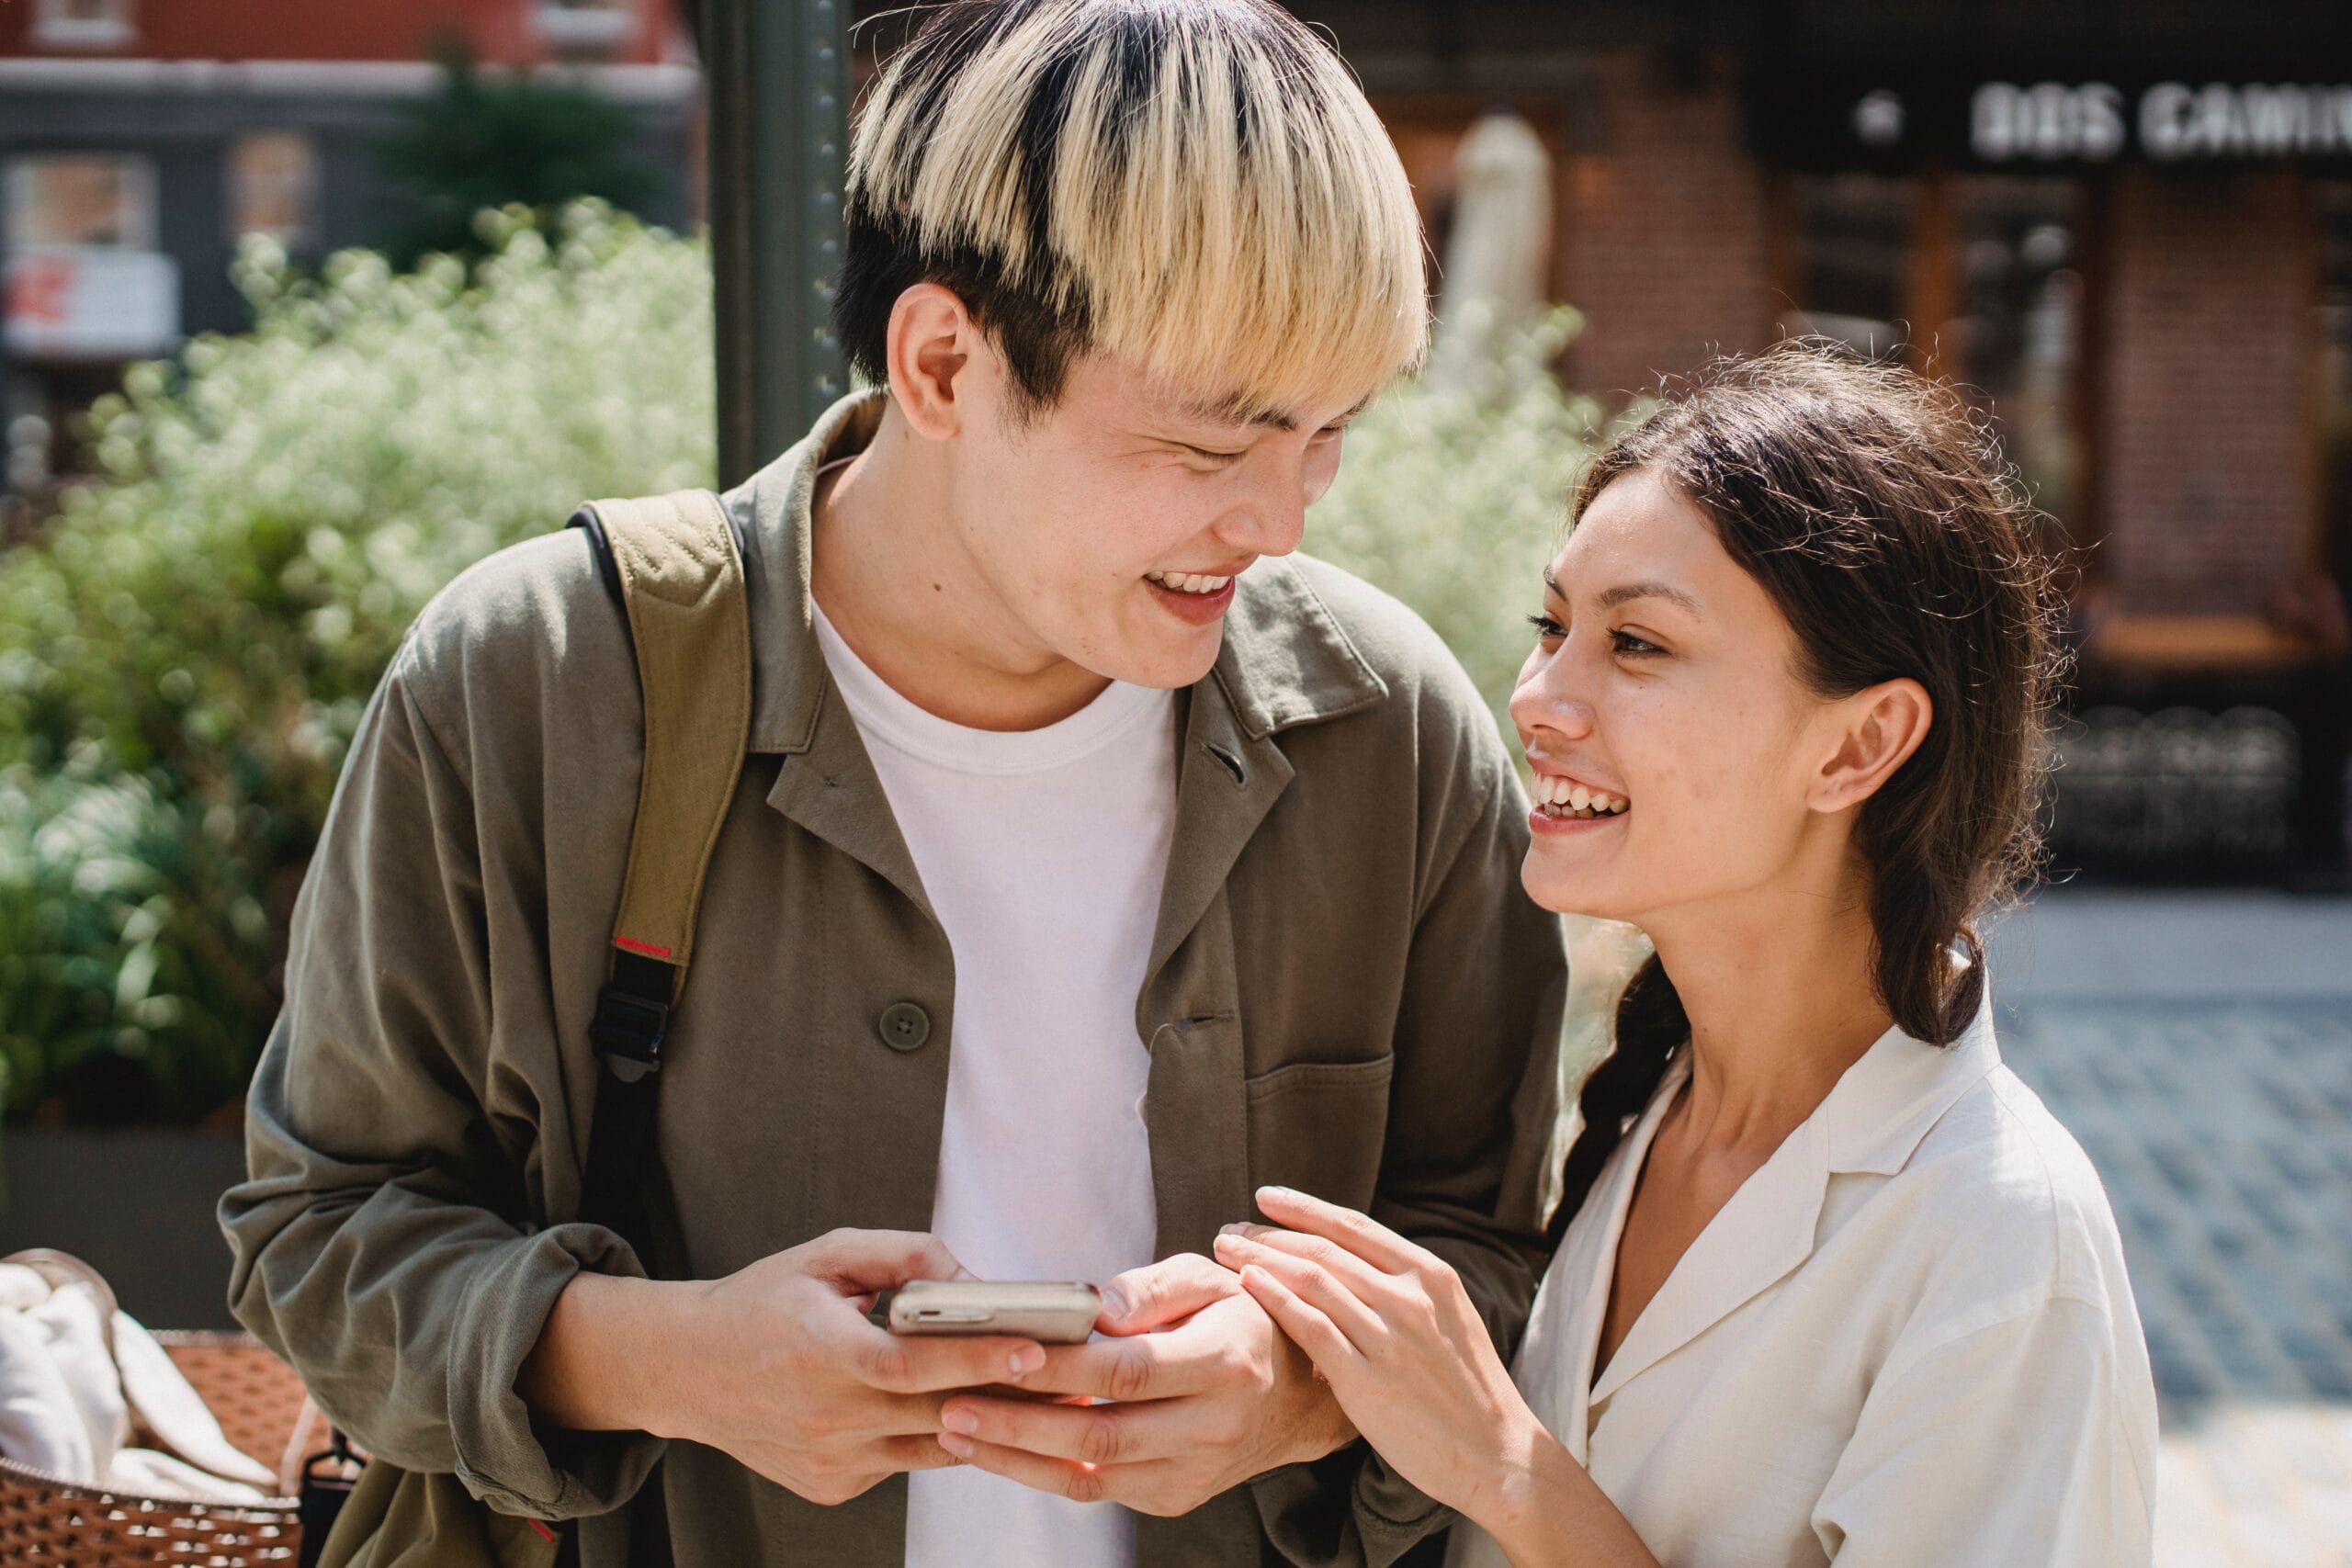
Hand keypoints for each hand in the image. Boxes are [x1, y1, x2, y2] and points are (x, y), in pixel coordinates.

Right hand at [651, 1229, 1046, 1505]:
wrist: (685, 1369)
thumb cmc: (761, 1302)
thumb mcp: (826, 1255)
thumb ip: (904, 1255)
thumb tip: (975, 1281)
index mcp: (819, 1352)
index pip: (912, 1366)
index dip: (976, 1357)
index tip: (1035, 1347)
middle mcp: (824, 1417)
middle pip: (936, 1410)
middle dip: (1006, 1391)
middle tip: (1069, 1371)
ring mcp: (829, 1461)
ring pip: (932, 1444)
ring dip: (982, 1418)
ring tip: (1033, 1388)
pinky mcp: (832, 1486)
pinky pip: (905, 1460)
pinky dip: (935, 1433)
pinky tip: (955, 1405)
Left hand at [932, 1252, 1354, 1514]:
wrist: (1300, 1394)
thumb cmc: (1244, 1319)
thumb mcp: (1211, 1279)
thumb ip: (1150, 1288)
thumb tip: (1090, 1308)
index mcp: (1225, 1363)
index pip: (1128, 1372)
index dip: (1062, 1370)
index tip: (1004, 1354)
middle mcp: (1213, 1427)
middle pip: (1100, 1436)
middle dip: (1018, 1425)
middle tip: (953, 1404)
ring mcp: (1194, 1472)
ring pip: (1092, 1475)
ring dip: (1016, 1458)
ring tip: (957, 1430)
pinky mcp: (1175, 1497)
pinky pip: (1100, 1490)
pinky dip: (1044, 1472)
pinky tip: (1000, 1447)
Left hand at [1211, 1187, 1553, 1526]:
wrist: (1497, 1454)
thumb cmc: (1469, 1390)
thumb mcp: (1449, 1318)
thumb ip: (1405, 1288)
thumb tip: (1354, 1264)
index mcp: (1430, 1275)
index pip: (1354, 1227)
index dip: (1305, 1208)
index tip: (1266, 1198)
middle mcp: (1410, 1297)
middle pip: (1324, 1249)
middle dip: (1269, 1233)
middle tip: (1229, 1229)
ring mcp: (1389, 1337)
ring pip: (1312, 1280)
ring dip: (1260, 1259)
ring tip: (1225, 1252)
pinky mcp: (1368, 1380)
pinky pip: (1312, 1328)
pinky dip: (1276, 1300)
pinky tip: (1248, 1286)